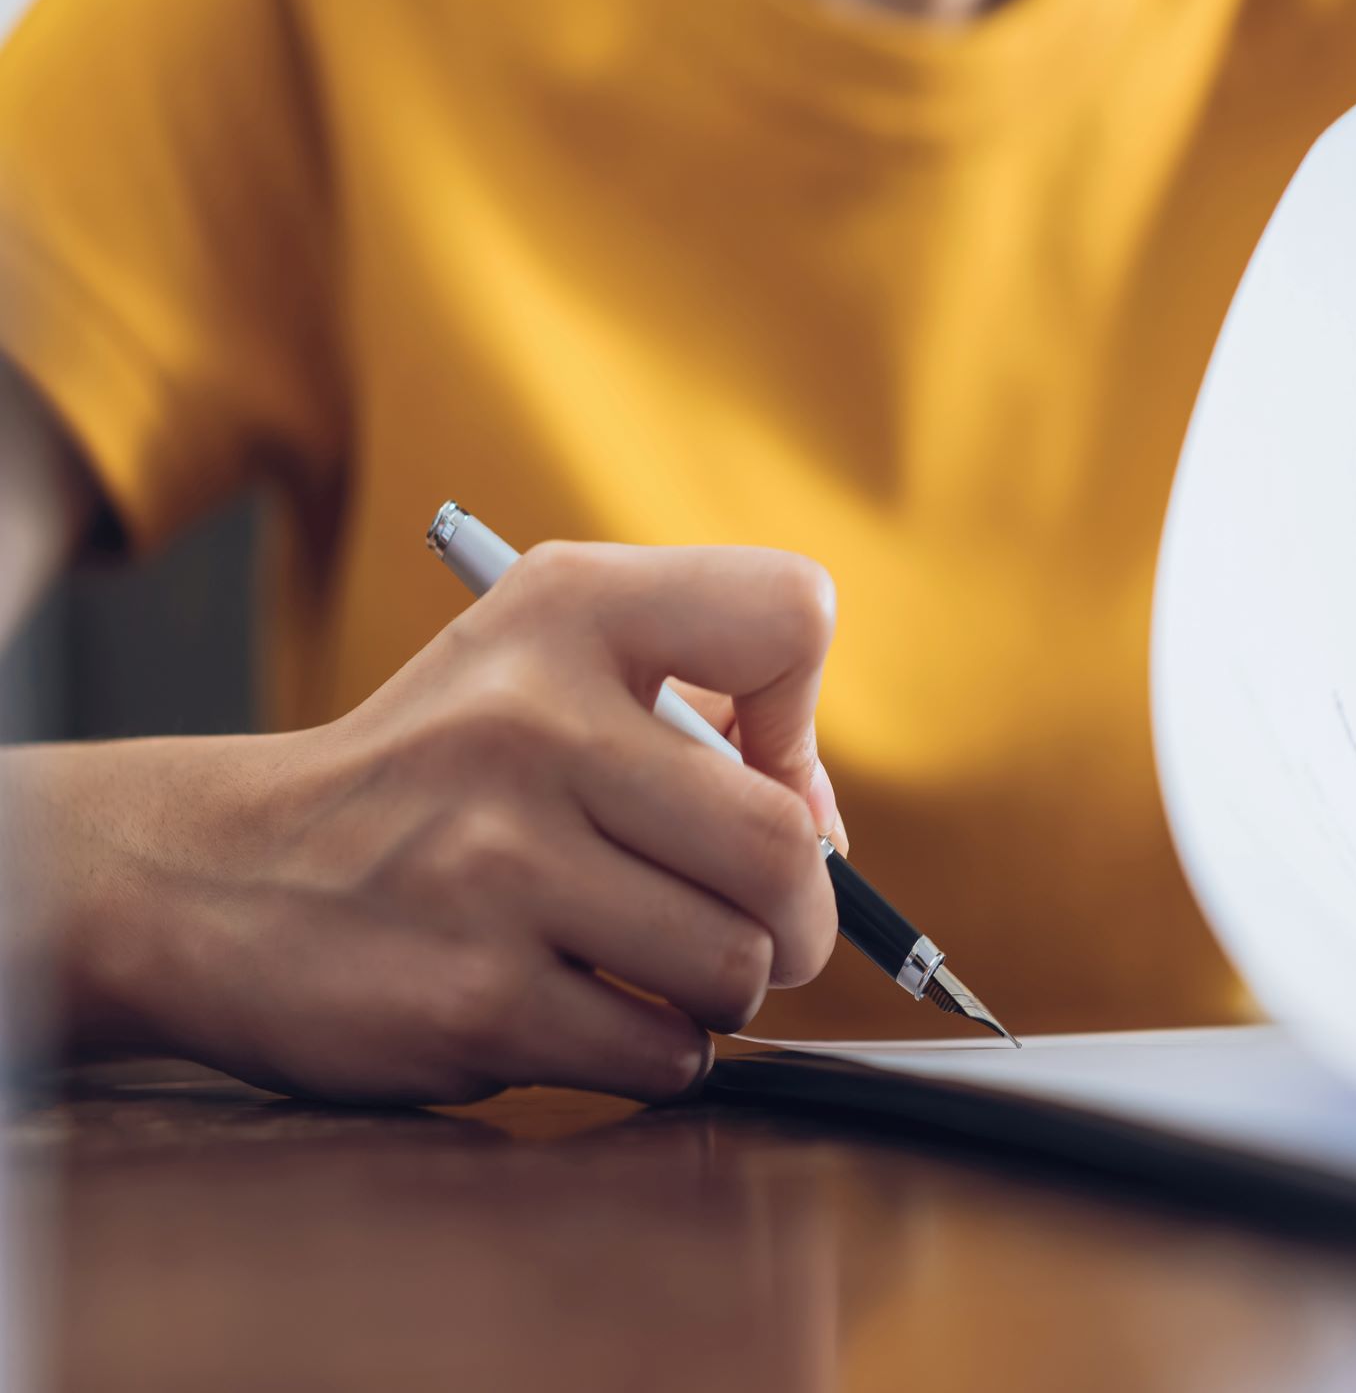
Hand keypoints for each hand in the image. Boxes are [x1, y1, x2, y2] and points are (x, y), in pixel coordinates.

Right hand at [12, 542, 846, 1102]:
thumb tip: (827, 835)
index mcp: (565, 613)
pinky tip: (589, 1015)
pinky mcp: (473, 1001)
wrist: (217, 878)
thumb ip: (706, 706)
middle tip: (754, 926)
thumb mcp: (542, 664)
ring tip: (651, 968)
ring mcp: (496, 868)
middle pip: (786, 845)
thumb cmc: (435, 777)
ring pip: (736, 964)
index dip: (800, 718)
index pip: (789, 614)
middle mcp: (530, 725)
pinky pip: (662, 1054)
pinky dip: (655, 1053)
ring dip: (723, 991)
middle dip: (799, 912)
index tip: (751, 771)